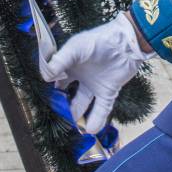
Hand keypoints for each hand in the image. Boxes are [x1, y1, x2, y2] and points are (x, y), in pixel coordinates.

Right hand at [42, 13, 151, 133]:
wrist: (126, 44)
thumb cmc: (99, 40)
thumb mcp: (76, 47)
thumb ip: (60, 60)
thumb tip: (46, 76)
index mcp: (70, 63)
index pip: (56, 78)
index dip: (51, 88)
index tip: (46, 99)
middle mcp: (81, 75)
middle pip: (67, 94)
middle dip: (62, 105)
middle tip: (56, 116)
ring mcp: (94, 85)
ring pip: (82, 104)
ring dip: (77, 115)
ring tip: (71, 127)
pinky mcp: (108, 92)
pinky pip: (101, 109)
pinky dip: (96, 120)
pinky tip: (90, 130)